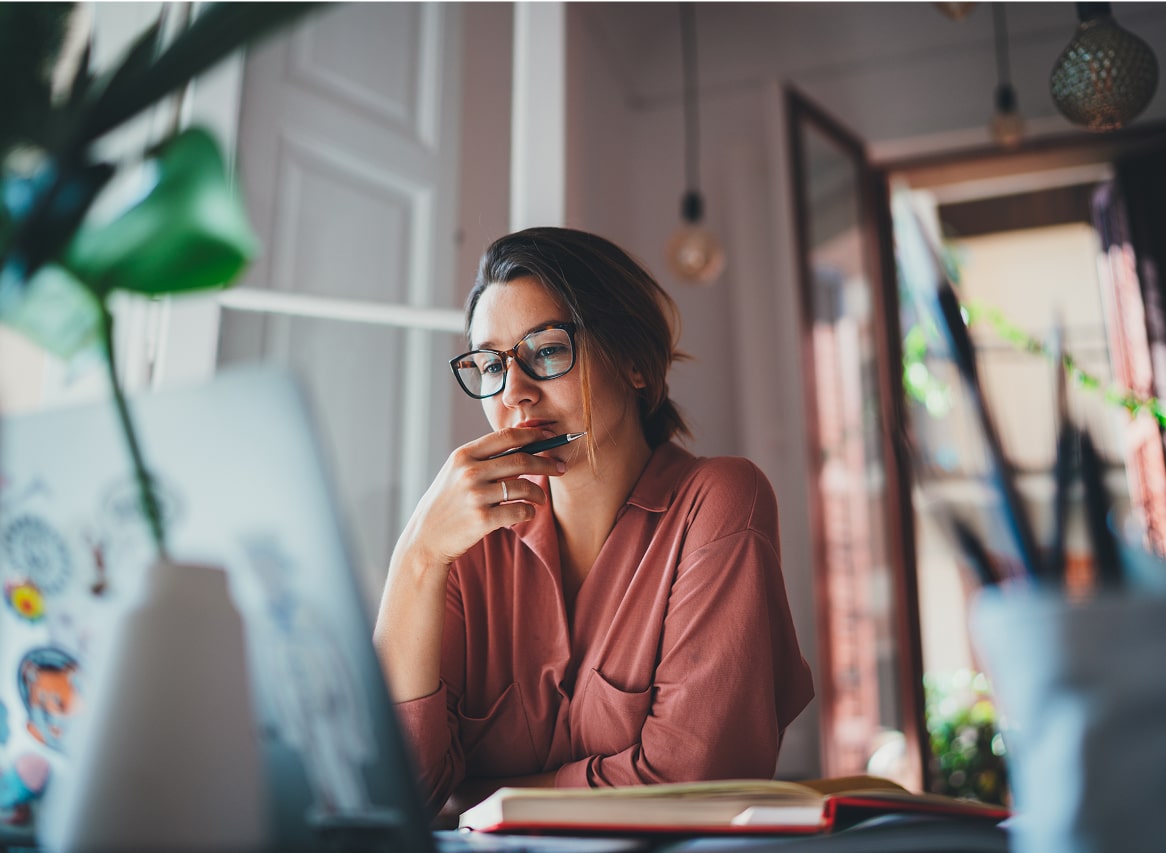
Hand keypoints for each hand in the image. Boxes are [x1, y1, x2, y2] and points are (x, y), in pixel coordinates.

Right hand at [399, 427, 566, 567]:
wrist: (426, 538)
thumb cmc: (448, 503)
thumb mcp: (457, 472)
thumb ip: (484, 457)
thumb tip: (523, 439)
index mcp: (463, 455)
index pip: (506, 436)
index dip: (533, 434)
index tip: (550, 436)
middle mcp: (469, 472)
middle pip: (521, 460)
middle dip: (547, 463)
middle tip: (560, 467)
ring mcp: (475, 496)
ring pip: (524, 487)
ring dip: (540, 493)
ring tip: (541, 498)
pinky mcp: (482, 520)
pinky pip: (520, 511)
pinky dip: (529, 512)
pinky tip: (527, 512)